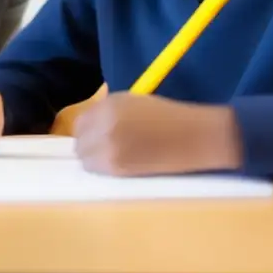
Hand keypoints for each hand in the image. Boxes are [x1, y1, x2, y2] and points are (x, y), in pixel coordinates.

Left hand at [73, 92, 241, 176]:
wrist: (192, 137)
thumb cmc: (166, 115)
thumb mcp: (131, 102)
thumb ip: (106, 110)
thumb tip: (90, 124)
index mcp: (108, 107)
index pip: (80, 122)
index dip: (88, 128)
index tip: (96, 132)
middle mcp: (104, 127)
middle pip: (79, 142)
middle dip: (88, 143)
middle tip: (104, 145)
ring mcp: (109, 149)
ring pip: (85, 159)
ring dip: (94, 157)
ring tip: (112, 155)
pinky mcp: (118, 169)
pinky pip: (97, 170)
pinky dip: (102, 168)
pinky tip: (118, 162)